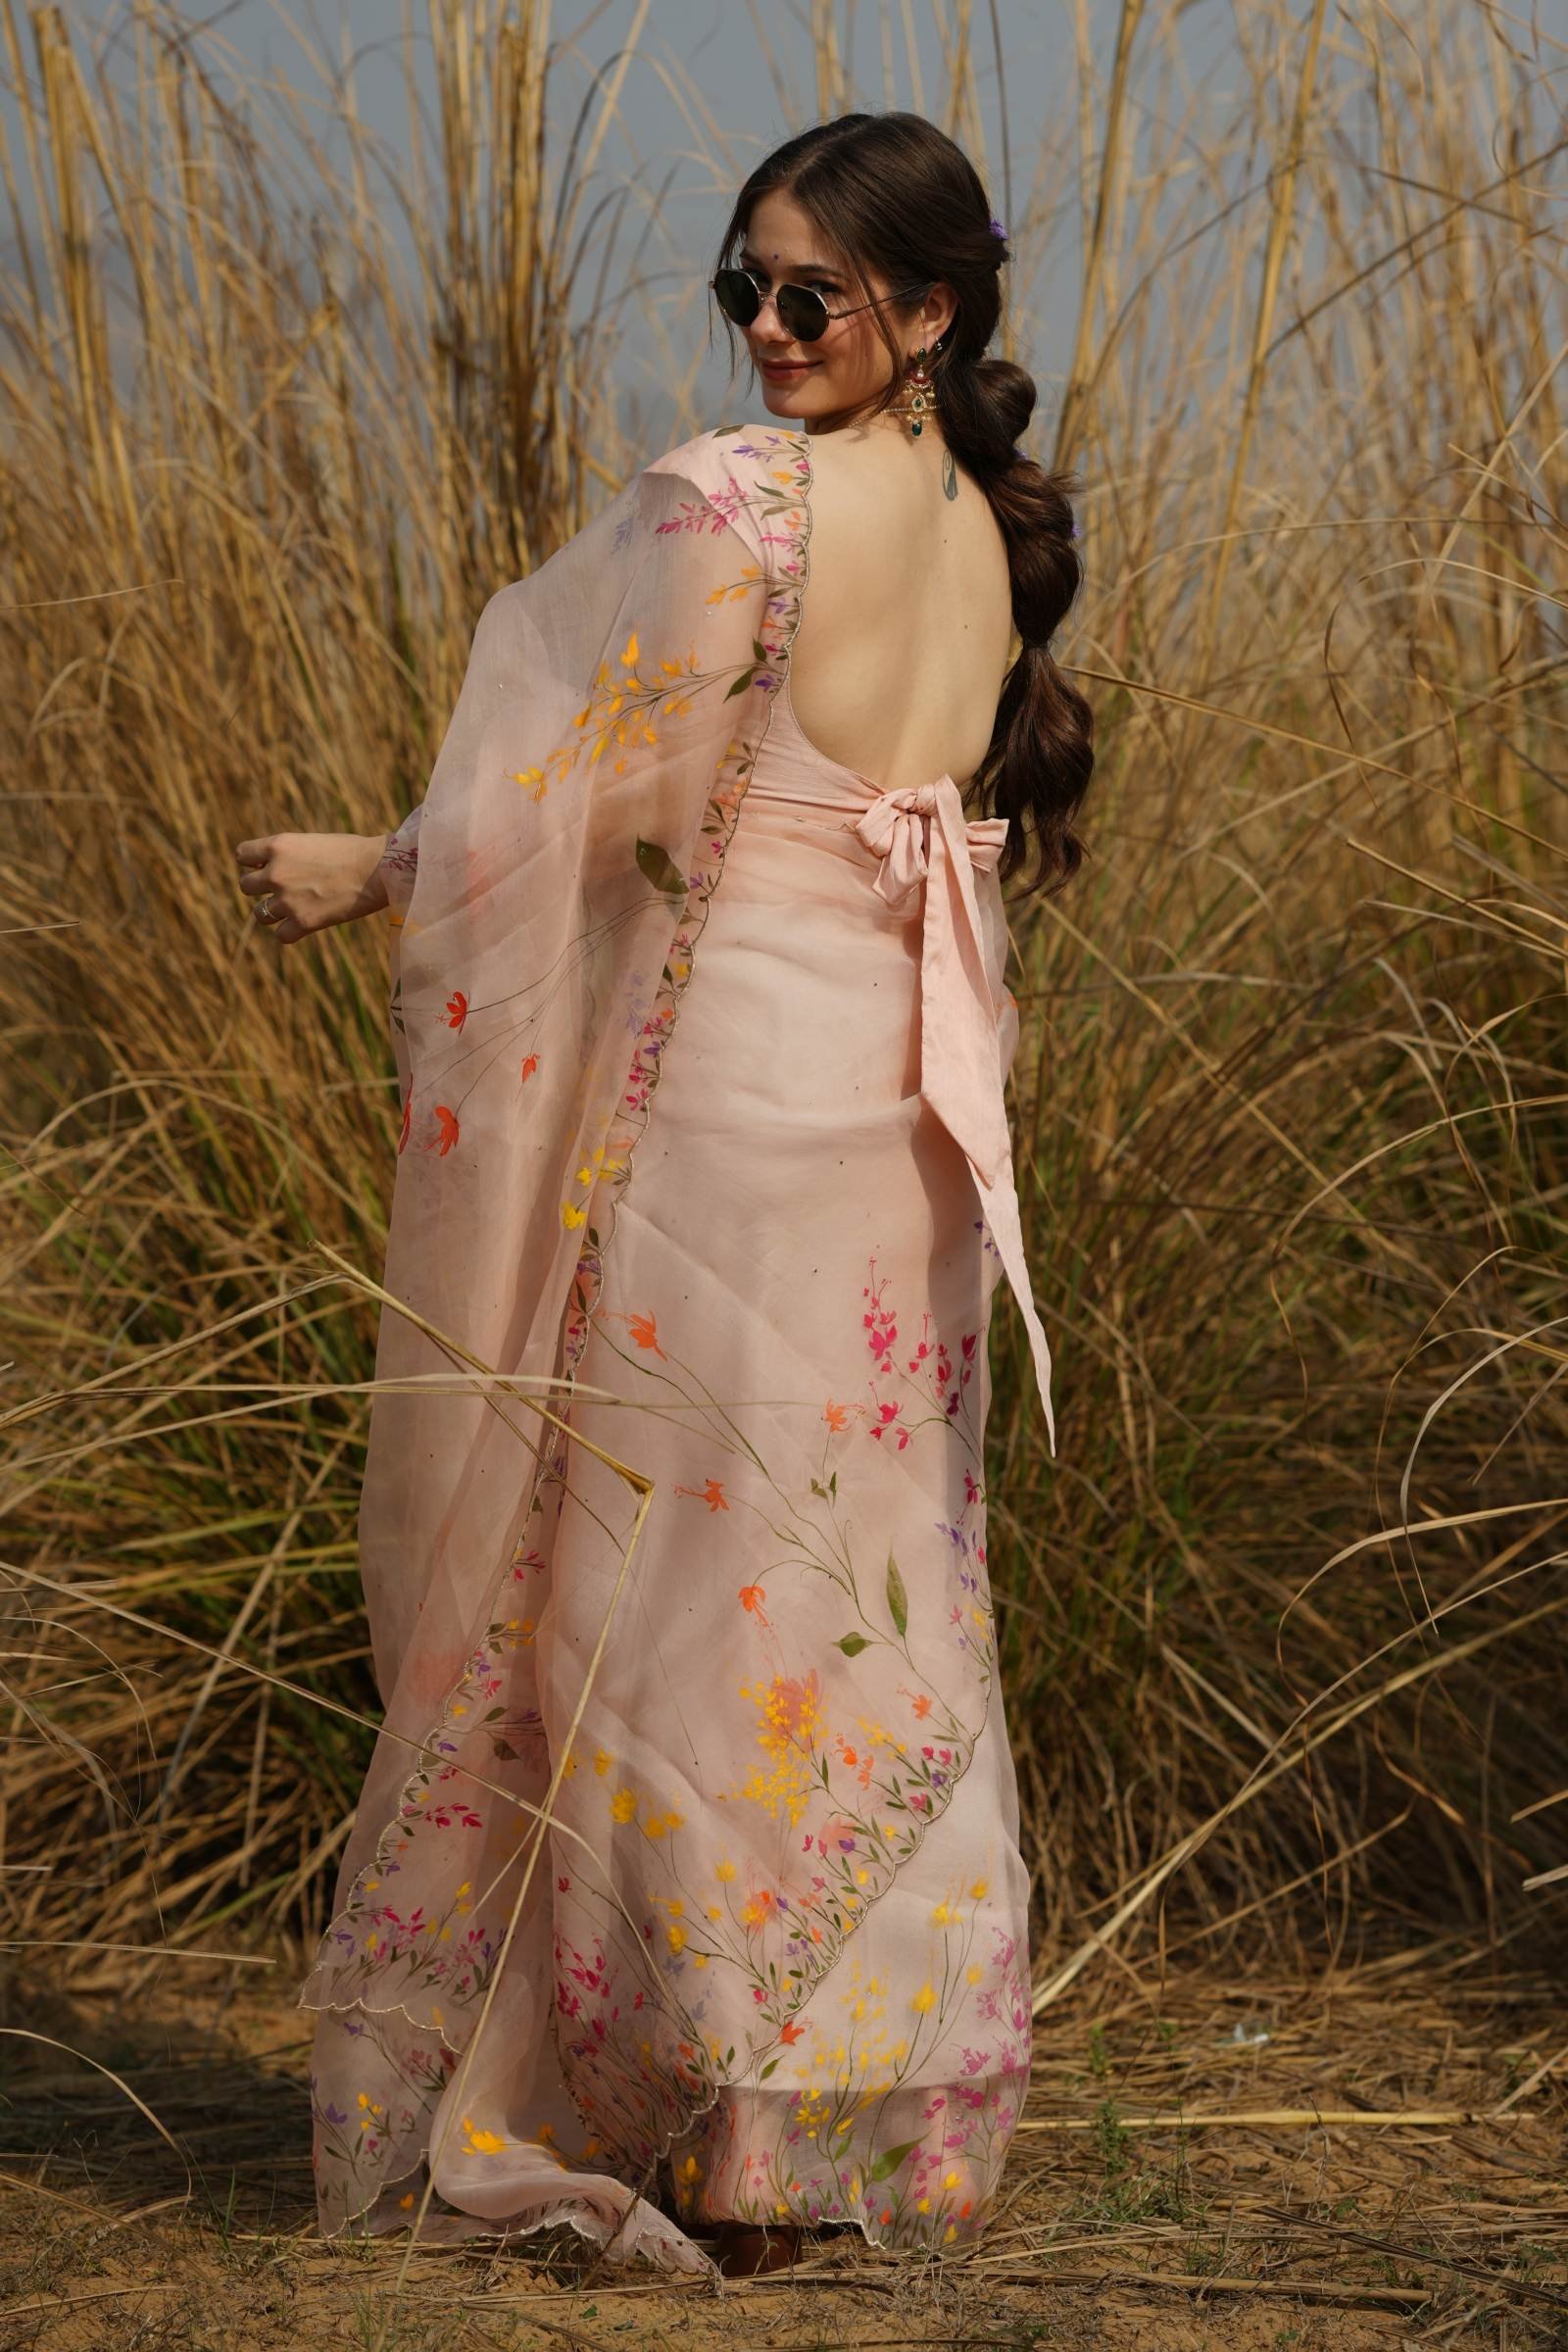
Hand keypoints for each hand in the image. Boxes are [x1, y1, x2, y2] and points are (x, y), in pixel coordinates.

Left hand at [234, 831, 390, 945]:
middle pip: (245, 886)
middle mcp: (276, 873)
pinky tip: (305, 924)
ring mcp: (287, 900)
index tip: (268, 866)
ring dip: (272, 912)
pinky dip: (290, 932)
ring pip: (259, 914)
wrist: (378, 870)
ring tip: (293, 907)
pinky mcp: (303, 923)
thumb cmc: (353, 852)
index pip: (242, 855)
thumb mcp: (313, 842)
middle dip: (261, 888)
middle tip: (283, 889)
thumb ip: (288, 855)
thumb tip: (269, 872)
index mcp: (278, 846)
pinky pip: (281, 935)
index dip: (253, 862)